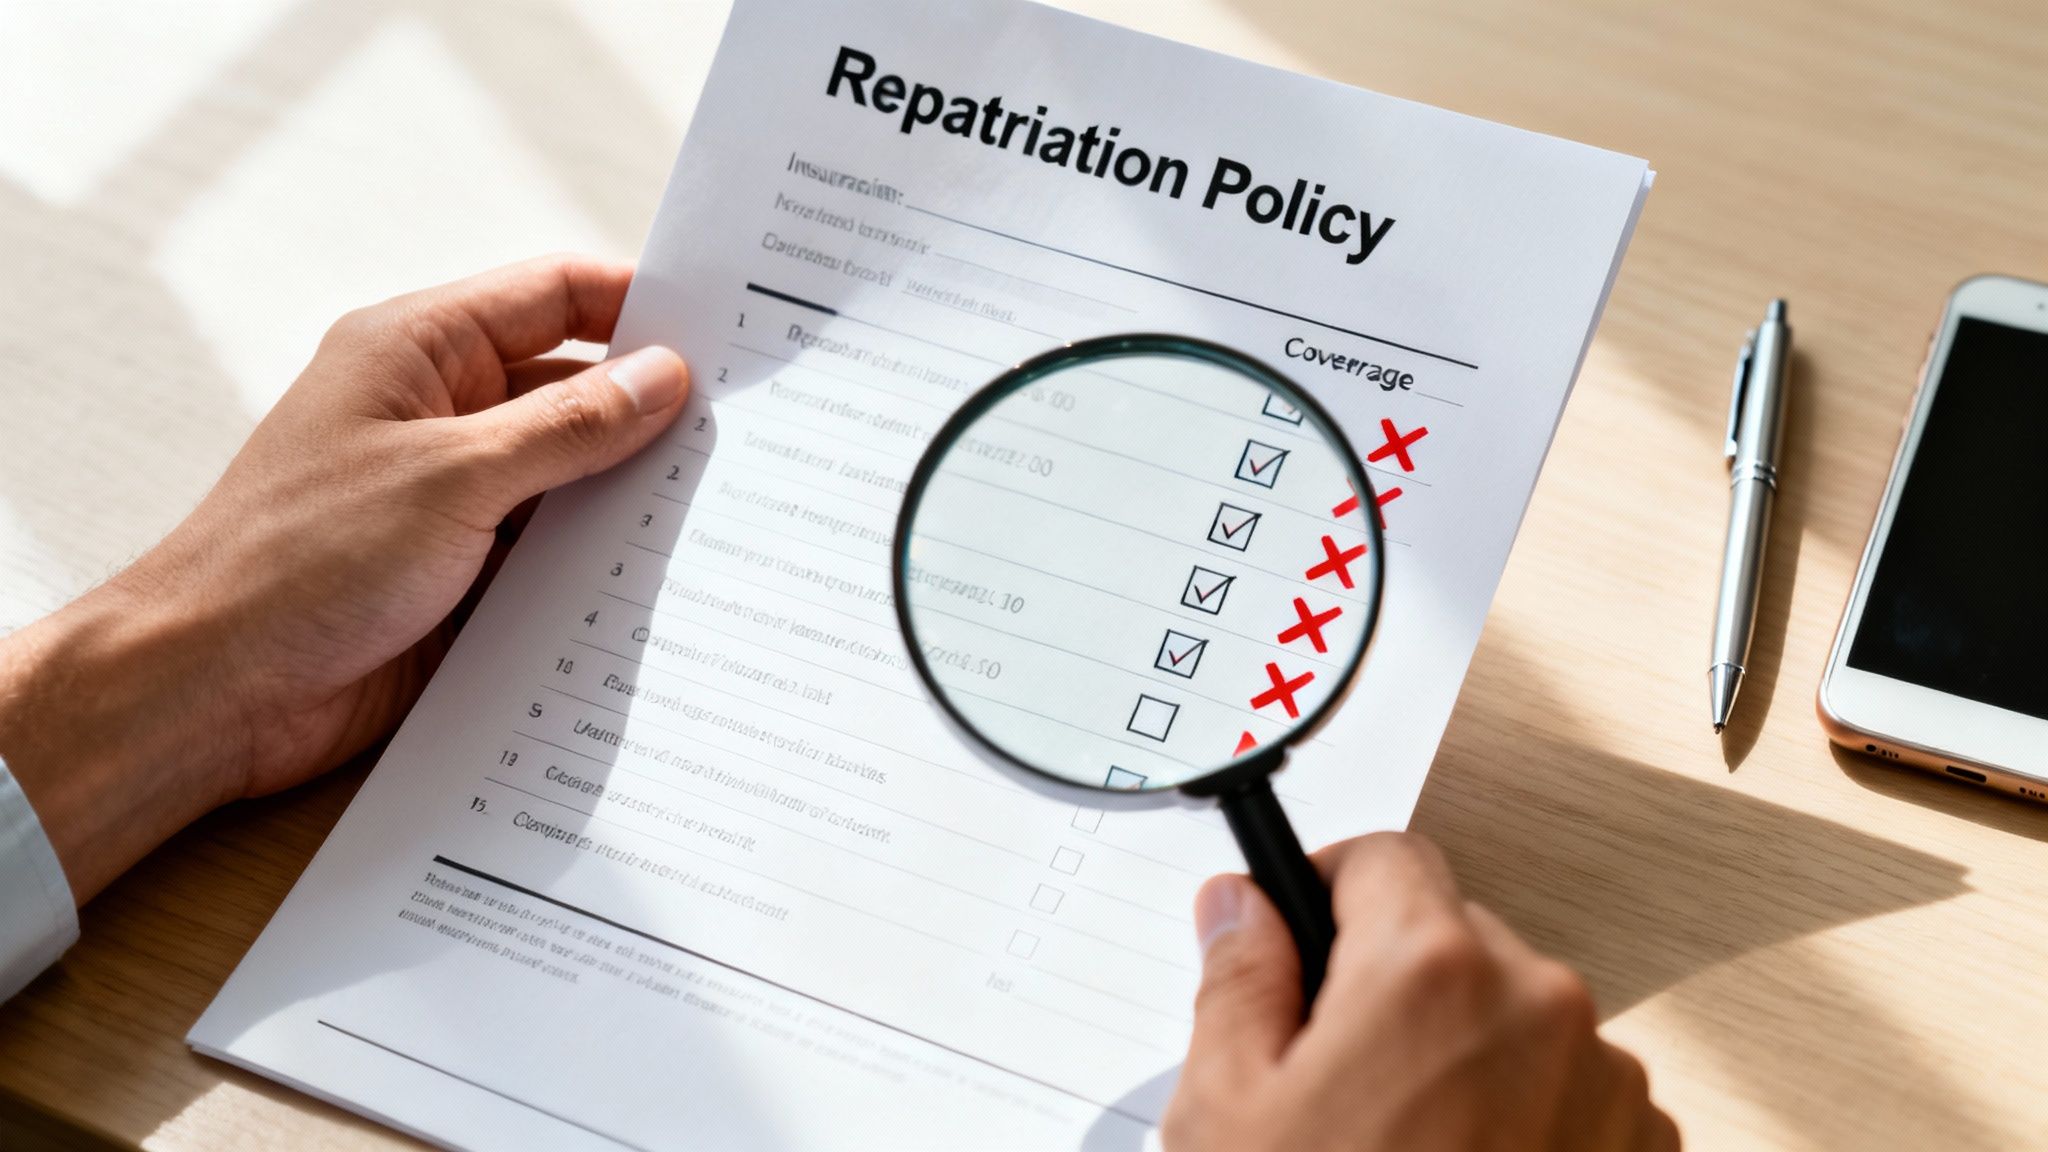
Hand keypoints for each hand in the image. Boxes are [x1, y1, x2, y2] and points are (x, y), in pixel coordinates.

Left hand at [0, 255, 688, 901]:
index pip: (552, 295)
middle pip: (572, 386)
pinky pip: (553, 552)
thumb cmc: (299, 561)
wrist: (214, 690)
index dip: (638, 303)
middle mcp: (438, 414)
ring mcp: (452, 497)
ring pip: (571, 475)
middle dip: (651, 407)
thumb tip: (662, 377)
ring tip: (724, 503)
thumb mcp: (454, 478)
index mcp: (417, 352)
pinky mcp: (462, 573)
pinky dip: (601, 560)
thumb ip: (568, 426)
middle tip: (748, 426)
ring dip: (630, 492)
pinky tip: (662, 577)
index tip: (727, 329)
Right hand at [1163, 833, 1677, 1151]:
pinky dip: (1521, 1116)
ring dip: (1461, 1053)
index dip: (1325, 885)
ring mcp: (1604, 1086)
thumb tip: (1241, 906)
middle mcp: (1540, 1008)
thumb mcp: (1229, 1108)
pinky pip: (1571, 1090)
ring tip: (1399, 1146)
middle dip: (1390, 985)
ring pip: (1513, 1017)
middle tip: (1332, 1074)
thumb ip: (1238, 977)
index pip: (1384, 856)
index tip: (1302, 928)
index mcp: (1431, 970)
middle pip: (1452, 937)